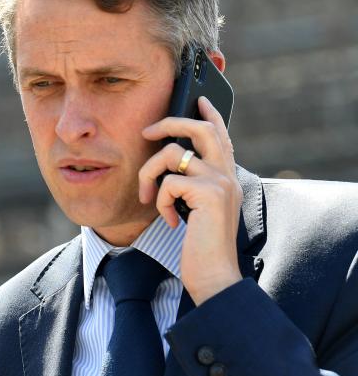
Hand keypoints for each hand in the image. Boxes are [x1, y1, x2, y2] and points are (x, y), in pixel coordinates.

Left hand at [138, 97, 243, 304]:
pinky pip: (168, 182)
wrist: (214, 274)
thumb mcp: (197, 209)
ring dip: (149, 174)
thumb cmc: (201, 247)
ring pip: (172, 154)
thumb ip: (192, 185)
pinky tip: (172, 222)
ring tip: (148, 199)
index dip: (209, 115)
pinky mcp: (209, 194)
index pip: (221, 135)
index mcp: (226, 177)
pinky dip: (160, 202)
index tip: (198, 100)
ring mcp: (220, 182)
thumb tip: (171, 163)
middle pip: (200, 128)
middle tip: (147, 131)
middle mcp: (228, 175)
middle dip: (169, 123)